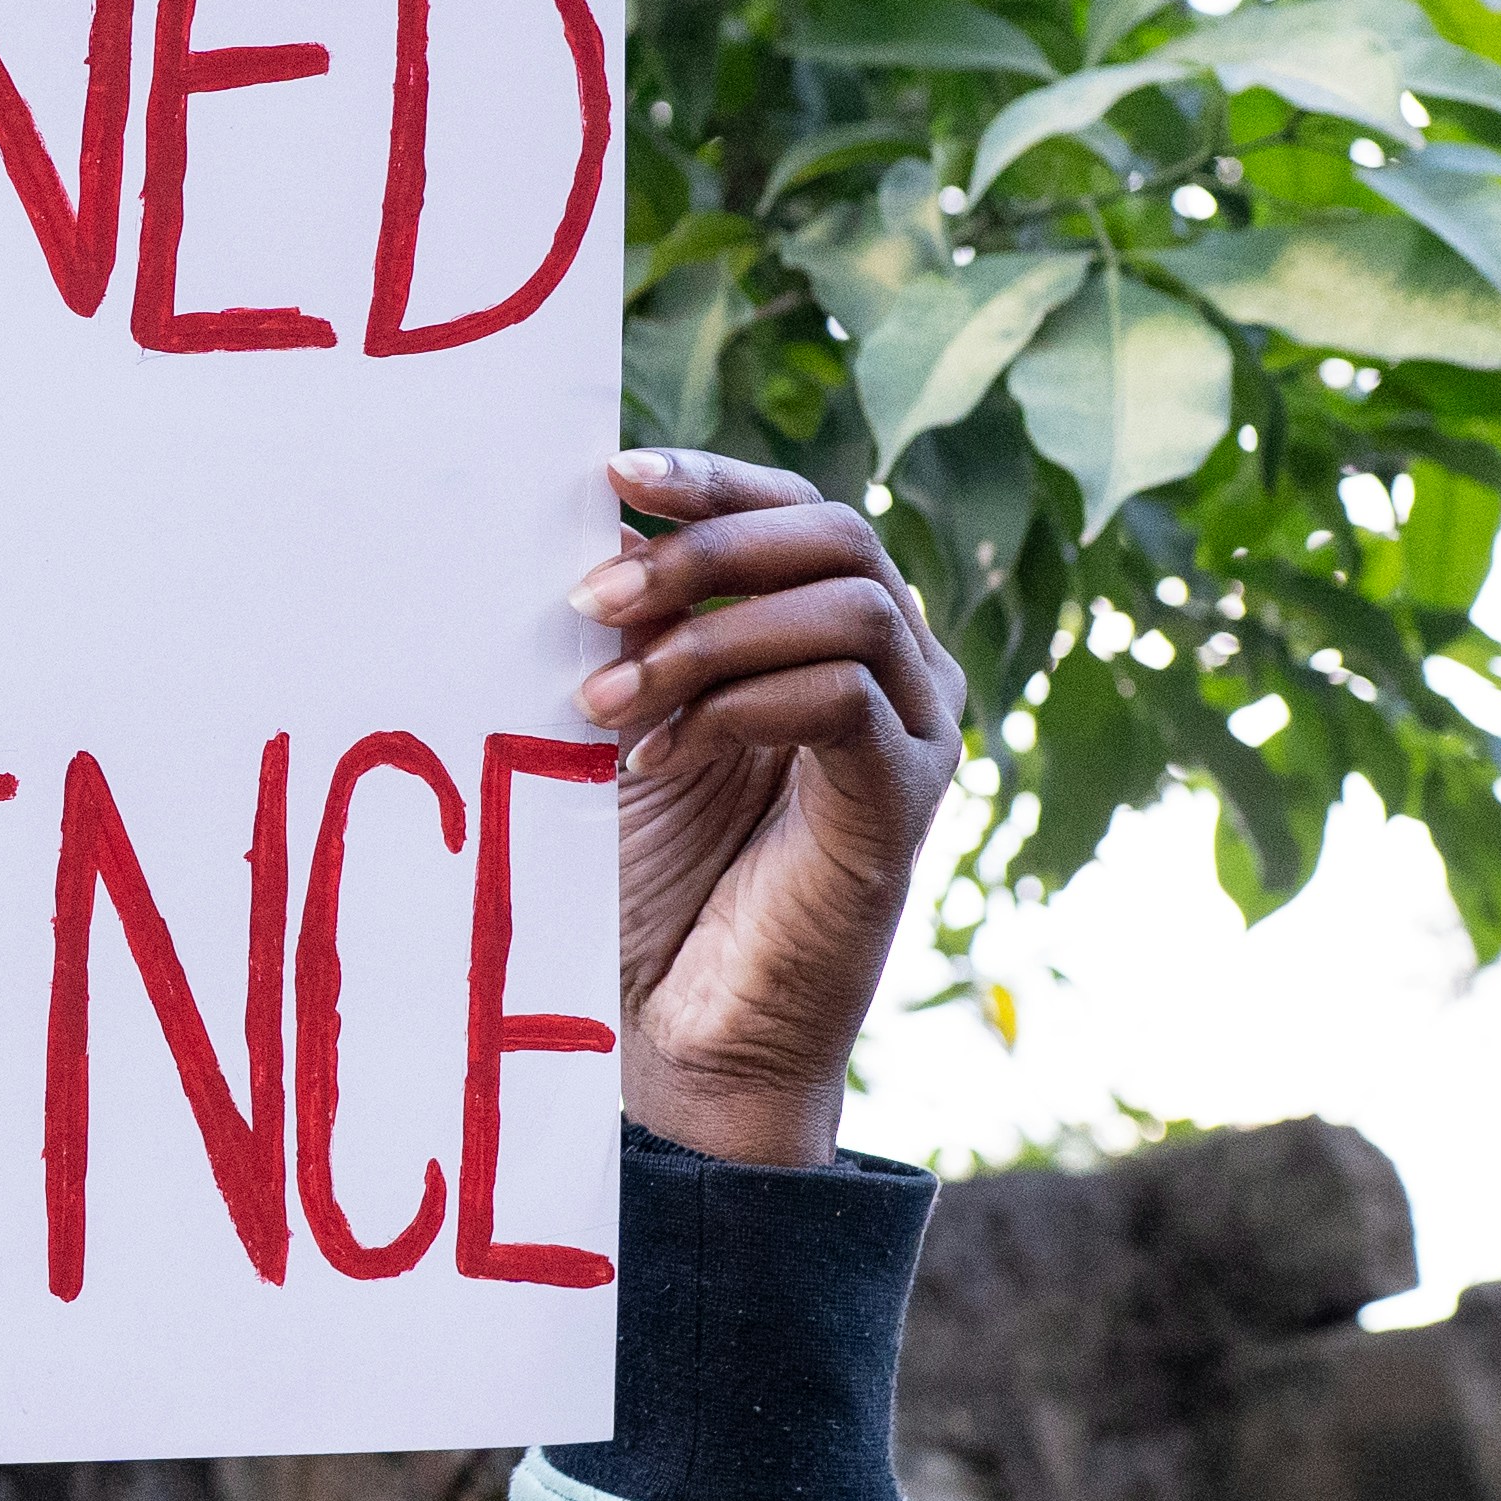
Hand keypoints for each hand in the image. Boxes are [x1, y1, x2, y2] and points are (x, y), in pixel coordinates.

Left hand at [572, 449, 962, 1166]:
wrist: (681, 1027)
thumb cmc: (646, 871)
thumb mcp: (624, 717)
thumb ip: (629, 624)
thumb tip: (588, 518)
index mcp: (826, 626)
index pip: (792, 508)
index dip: (711, 480)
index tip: (613, 474)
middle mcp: (894, 663)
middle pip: (833, 532)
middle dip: (702, 551)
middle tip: (585, 600)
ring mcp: (916, 727)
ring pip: (848, 606)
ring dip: (707, 638)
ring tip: (600, 700)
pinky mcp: (908, 798)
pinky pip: (848, 700)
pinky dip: (742, 706)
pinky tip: (657, 756)